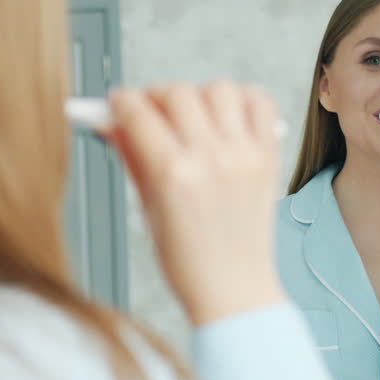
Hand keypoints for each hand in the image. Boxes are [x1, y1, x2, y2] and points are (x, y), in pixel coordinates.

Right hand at [102, 82, 286, 325]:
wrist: (233, 290)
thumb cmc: (188, 261)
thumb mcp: (148, 208)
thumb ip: (131, 156)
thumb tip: (111, 123)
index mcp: (173, 176)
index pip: (138, 113)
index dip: (120, 102)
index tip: (116, 102)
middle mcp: (211, 159)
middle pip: (178, 93)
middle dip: (155, 96)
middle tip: (149, 110)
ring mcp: (244, 156)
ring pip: (219, 89)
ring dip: (198, 95)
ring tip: (191, 116)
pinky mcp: (269, 158)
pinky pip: (260, 103)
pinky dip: (243, 99)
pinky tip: (227, 116)